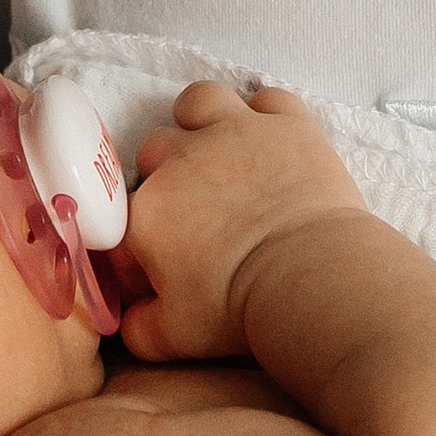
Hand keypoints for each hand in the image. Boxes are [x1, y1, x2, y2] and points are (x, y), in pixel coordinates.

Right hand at [123, 81, 366, 361]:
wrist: (312, 279)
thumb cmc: (241, 310)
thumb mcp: (175, 337)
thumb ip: (138, 330)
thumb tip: (130, 322)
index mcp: (147, 211)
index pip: (123, 218)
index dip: (137, 246)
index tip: (159, 271)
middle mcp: (182, 160)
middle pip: (154, 149)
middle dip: (164, 174)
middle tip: (193, 210)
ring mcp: (236, 133)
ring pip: (199, 101)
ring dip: (200, 120)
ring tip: (217, 147)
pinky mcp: (287, 125)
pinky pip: (268, 98)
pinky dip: (268, 114)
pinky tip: (272, 138)